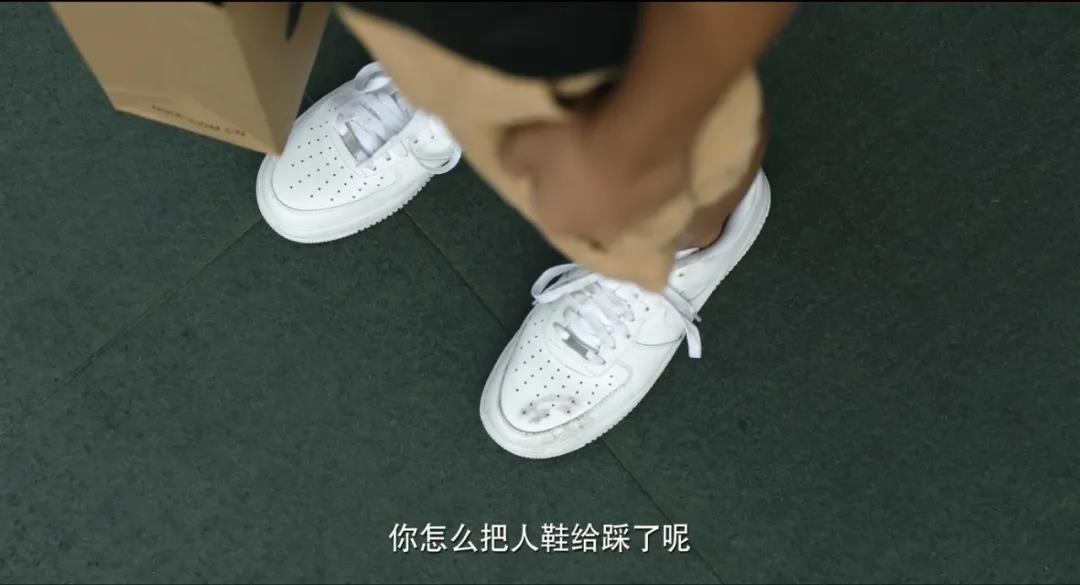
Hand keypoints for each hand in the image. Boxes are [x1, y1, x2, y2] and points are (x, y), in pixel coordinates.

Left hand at [499, 116, 691, 248]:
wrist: (636, 134)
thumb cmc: (572, 142)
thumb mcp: (521, 142)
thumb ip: (513, 159)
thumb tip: (513, 167)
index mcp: (558, 222)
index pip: (549, 212)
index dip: (551, 189)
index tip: (555, 165)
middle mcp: (597, 232)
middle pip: (589, 217)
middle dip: (589, 198)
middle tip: (591, 164)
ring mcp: (636, 221)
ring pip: (623, 210)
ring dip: (620, 193)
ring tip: (621, 159)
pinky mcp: (669, 203)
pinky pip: (652, 193)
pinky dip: (648, 180)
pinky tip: (647, 154)